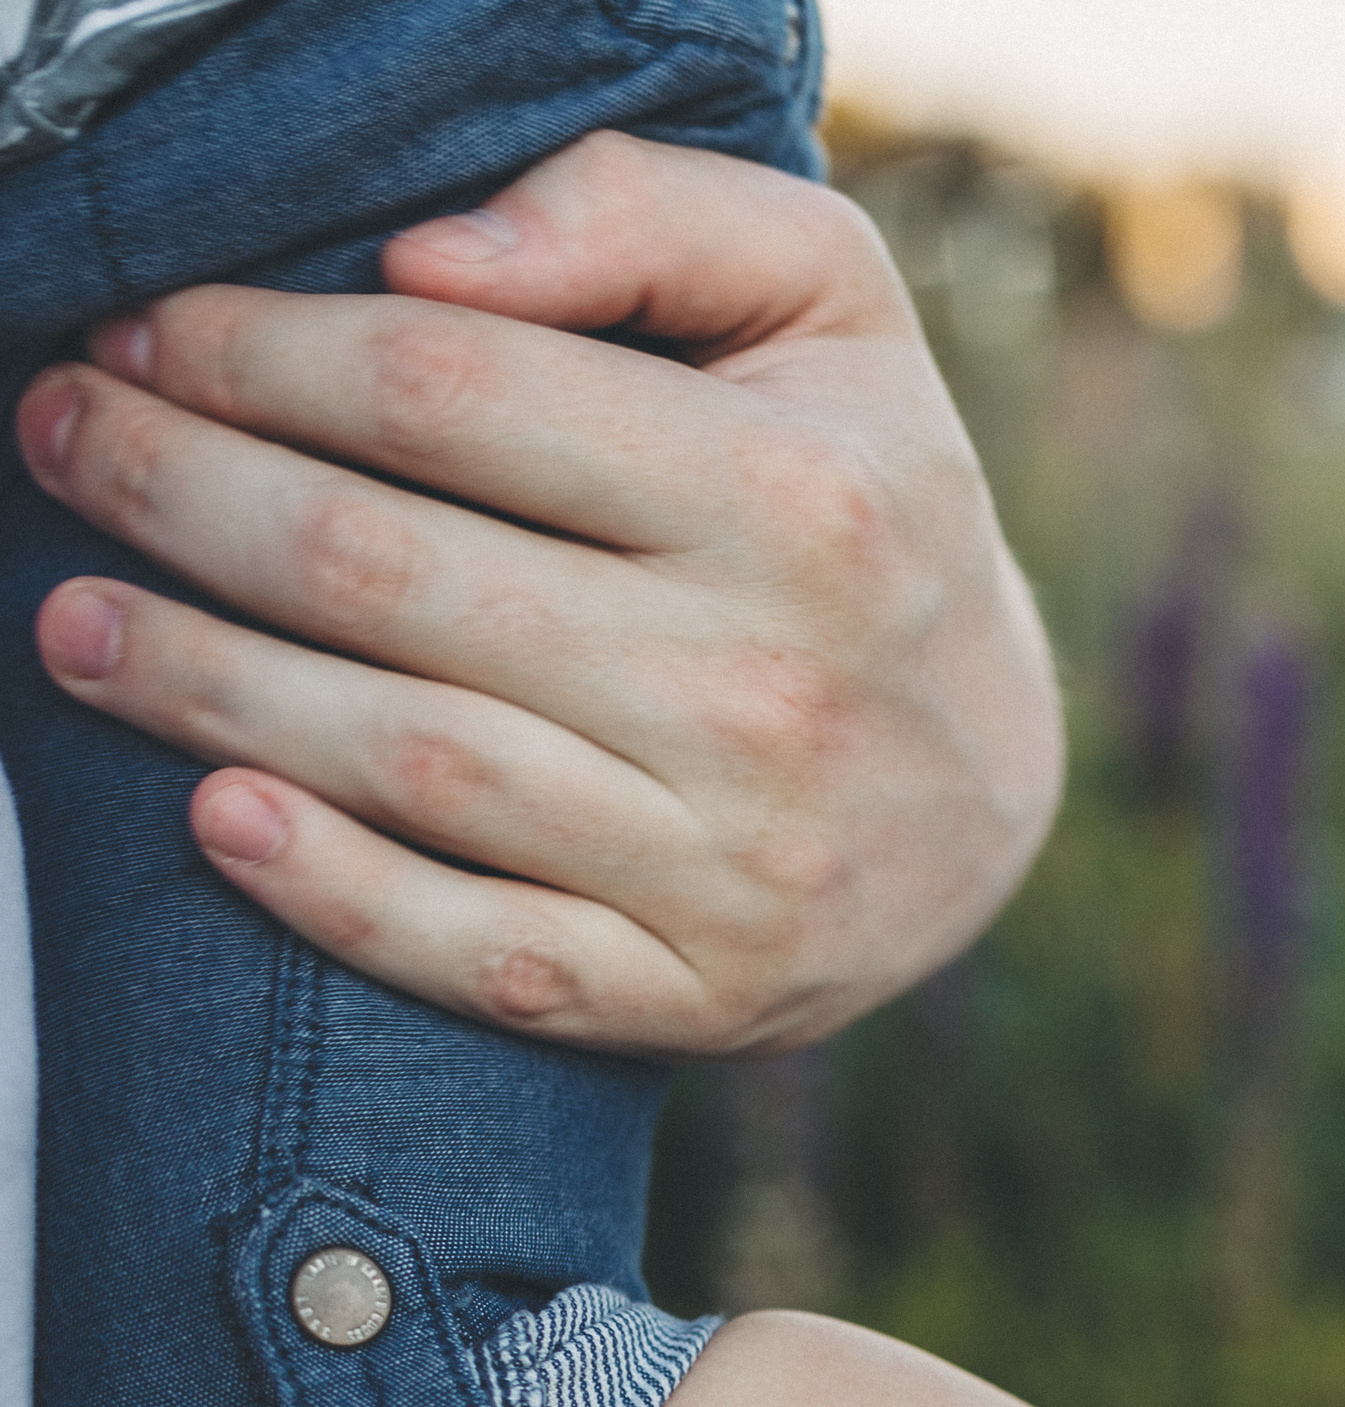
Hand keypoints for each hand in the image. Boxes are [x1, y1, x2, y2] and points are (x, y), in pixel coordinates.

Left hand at [15, 133, 1064, 1048]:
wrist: (997, 788)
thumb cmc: (871, 508)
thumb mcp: (824, 306)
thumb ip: (641, 219)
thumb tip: (421, 265)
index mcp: (792, 495)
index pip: (452, 395)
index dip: (261, 355)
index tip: (149, 336)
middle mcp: (763, 683)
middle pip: (392, 575)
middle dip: (185, 498)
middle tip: (63, 448)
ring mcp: (732, 861)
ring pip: (411, 764)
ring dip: (209, 691)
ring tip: (78, 629)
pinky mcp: (703, 995)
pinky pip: (488, 957)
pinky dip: (337, 898)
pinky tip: (218, 822)